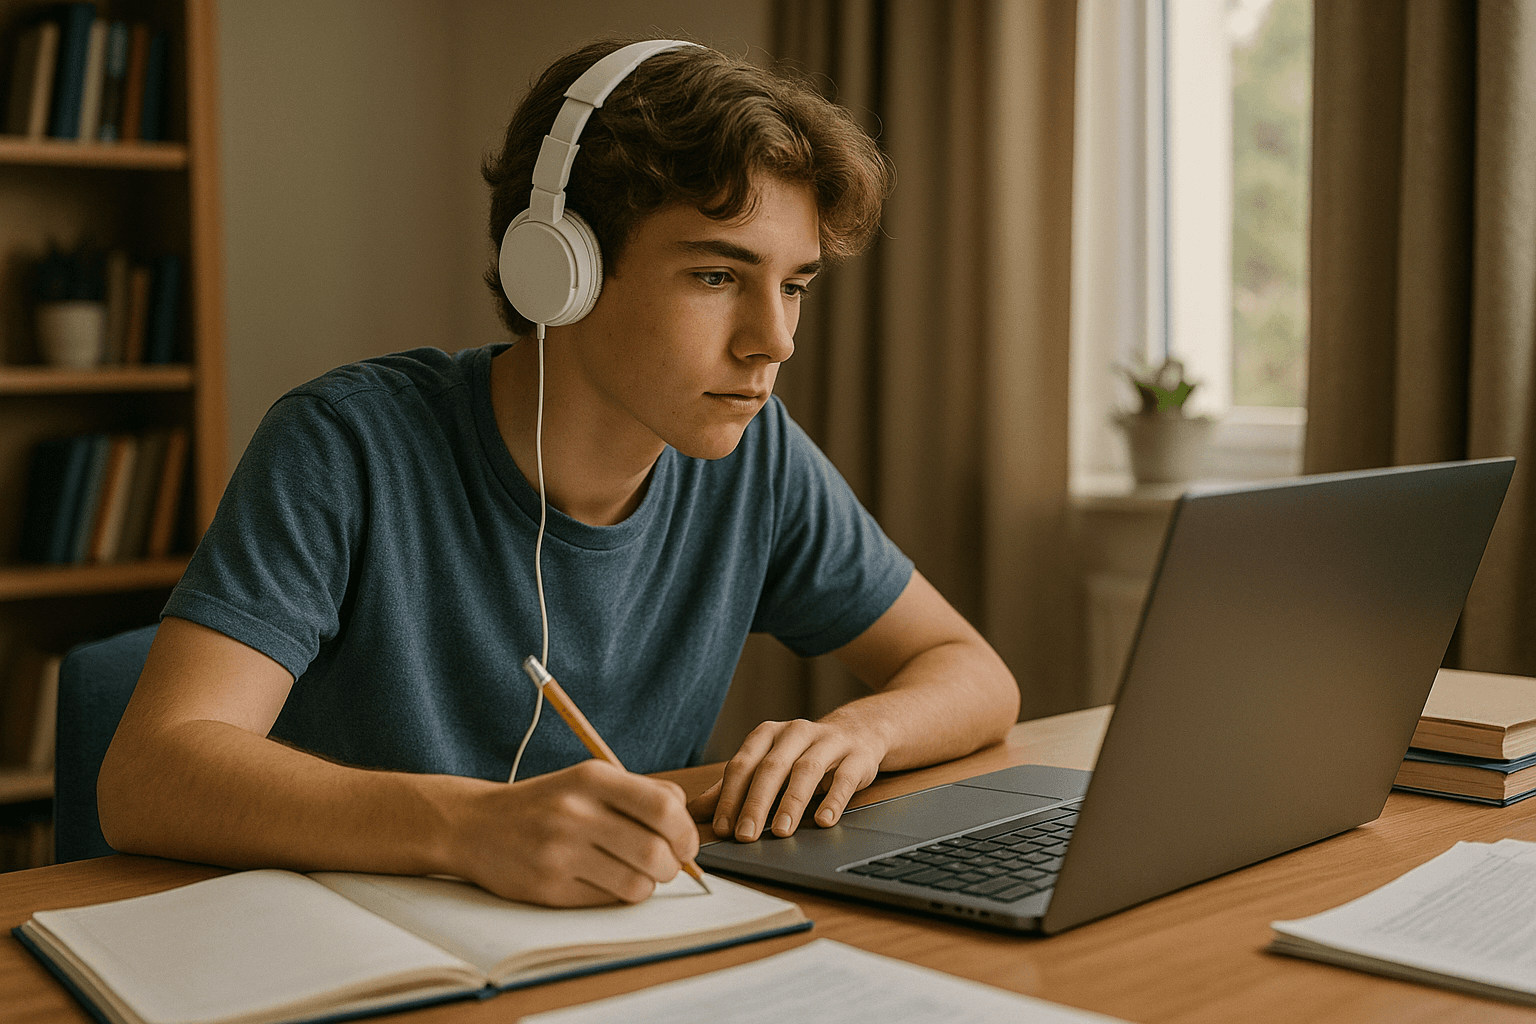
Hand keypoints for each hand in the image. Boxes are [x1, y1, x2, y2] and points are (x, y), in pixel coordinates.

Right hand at [452, 759, 698, 905]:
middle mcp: (576, 812)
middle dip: (672, 866)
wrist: (474, 825)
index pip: (664, 807)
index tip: (685, 844)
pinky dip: (617, 896)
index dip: (686, 832)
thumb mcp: (589, 780)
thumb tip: (685, 818)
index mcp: (593, 778)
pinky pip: (606, 902)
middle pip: (656, 852)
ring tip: (635, 874)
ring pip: (636, 884)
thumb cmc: (545, 803)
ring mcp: (560, 852)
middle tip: (665, 866)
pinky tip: (605, 881)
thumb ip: (640, 792)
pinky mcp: (548, 888)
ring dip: (647, 885)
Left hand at [687, 718, 886, 841]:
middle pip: (771, 767)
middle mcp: (795, 732)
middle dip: (756, 803)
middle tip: (746, 835)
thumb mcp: (767, 764)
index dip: (730, 797)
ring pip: (806, 770)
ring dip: (791, 802)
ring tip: (781, 832)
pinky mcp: (856, 756)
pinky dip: (833, 800)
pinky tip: (824, 821)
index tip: (722, 828)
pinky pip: (844, 778)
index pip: (743, 765)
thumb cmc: (803, 754)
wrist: (858, 732)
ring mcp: (828, 742)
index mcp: (768, 734)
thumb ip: (733, 787)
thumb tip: (693, 811)